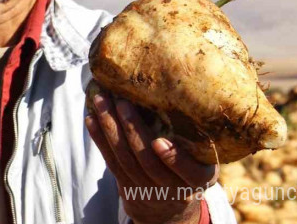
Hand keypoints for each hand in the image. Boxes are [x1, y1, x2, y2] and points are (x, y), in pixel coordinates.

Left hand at [85, 94, 216, 223]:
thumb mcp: (205, 160)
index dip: (174, 159)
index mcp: (199, 178)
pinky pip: (111, 163)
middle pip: (148, 162)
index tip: (159, 142)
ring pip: (125, 160)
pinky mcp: (127, 187)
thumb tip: (173, 91)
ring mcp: (148, 189)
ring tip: (101, 102)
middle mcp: (173, 188)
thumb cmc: (190, 168)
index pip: (189, 172)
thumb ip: (195, 138)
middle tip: (121, 103)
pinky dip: (100, 139)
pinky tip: (91, 120)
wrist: (170, 205)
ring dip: (110, 129)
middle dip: (132, 130)